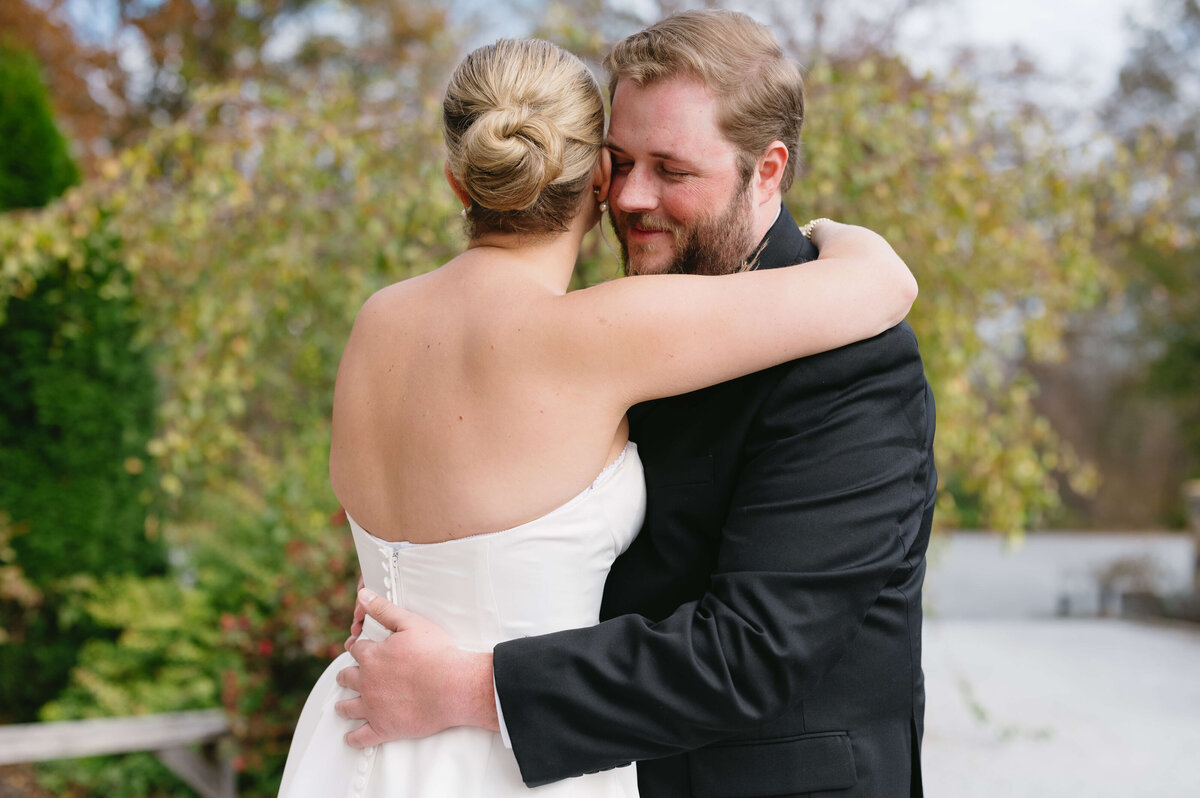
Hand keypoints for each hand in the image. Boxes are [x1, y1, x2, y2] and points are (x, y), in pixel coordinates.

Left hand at [335, 588, 498, 747]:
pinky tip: (350, 738)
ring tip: (343, 706)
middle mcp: (367, 681)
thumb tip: (362, 595)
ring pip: (348, 707)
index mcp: (372, 656)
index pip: (357, 650)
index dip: (358, 648)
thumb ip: (384, 609)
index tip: (359, 650)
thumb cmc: (437, 654)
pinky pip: (361, 737)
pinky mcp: (383, 728)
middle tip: (348, 676)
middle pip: (347, 677)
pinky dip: (353, 738)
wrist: (454, 686)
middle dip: (347, 675)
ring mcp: (373, 707)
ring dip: (344, 705)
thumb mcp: (411, 623)